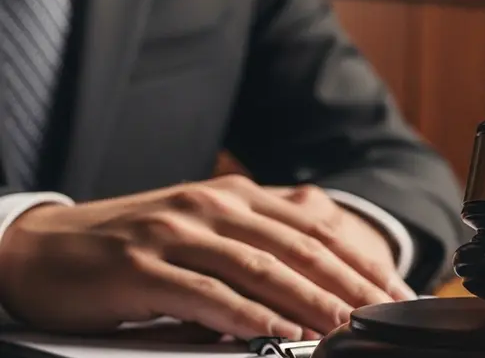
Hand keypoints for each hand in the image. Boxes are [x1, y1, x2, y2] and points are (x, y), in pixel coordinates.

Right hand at [0, 175, 416, 340]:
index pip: (315, 229)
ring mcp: (177, 233)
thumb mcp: (203, 227)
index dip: (361, 261)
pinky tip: (276, 333)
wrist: (44, 248)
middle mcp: (212, 205)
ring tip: (343, 329)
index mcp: (236, 196)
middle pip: (298, 248)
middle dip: (349, 285)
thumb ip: (257, 236)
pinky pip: (206, 294)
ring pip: (260, 269)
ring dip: (309, 302)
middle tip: (384, 316)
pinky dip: (246, 316)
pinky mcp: (143, 267)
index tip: (394, 293)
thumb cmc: (133, 244)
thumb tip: (318, 257)